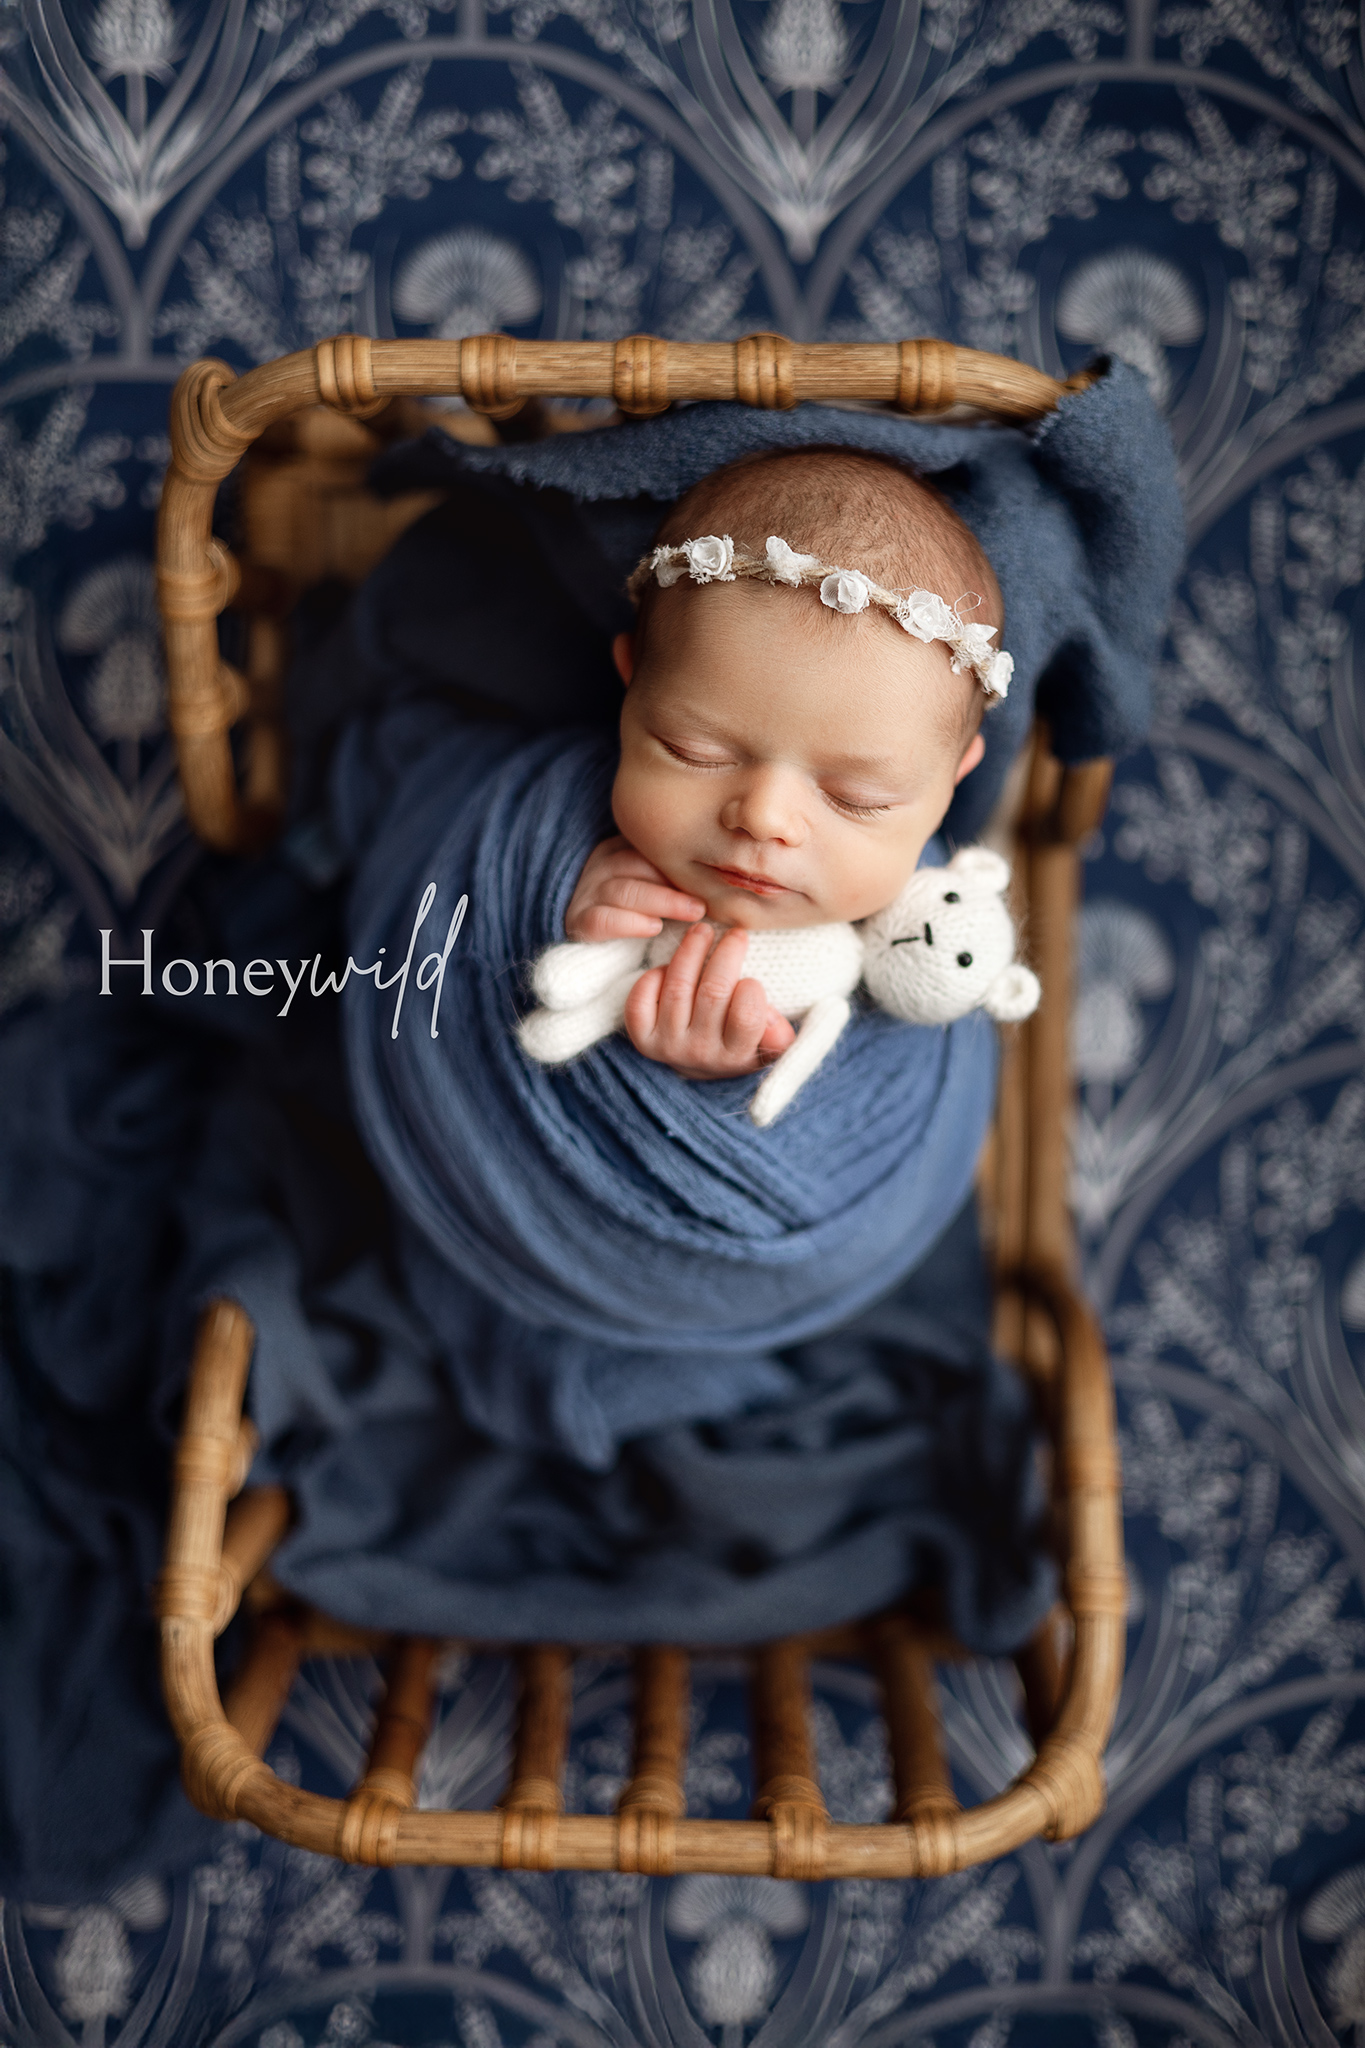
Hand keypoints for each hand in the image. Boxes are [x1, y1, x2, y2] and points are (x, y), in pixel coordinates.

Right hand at [565, 834, 706, 941]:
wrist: (581, 939)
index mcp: (620, 849)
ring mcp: (587, 892)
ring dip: (663, 901)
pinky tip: (654, 927)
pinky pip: (602, 919)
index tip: (716, 873)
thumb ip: (674, 878)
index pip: (652, 848)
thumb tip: (722, 880)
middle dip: (677, 881)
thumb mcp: (650, 884)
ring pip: (625, 891)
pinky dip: (629, 923)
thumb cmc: (630, 911)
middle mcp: (602, 866)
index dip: (683, 860)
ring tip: (693, 911)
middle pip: (639, 865)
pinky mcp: (579, 921)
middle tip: (710, 896)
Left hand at [623, 923, 796, 1079]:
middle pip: (713, 992)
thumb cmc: (742, 1040)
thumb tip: (773, 1024)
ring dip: (690, 950)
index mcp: (737, 1055)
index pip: (747, 1017)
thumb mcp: (769, 1042)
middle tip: (735, 934)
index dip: (751, 989)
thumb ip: (778, 1034)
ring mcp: (668, 1046)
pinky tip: (669, 968)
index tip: (752, 976)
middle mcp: (701, 1053)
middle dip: (726, 954)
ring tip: (703, 931)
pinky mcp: (643, 1037)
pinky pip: (640, 1001)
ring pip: (678, 988)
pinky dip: (652, 978)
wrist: (704, 1064)